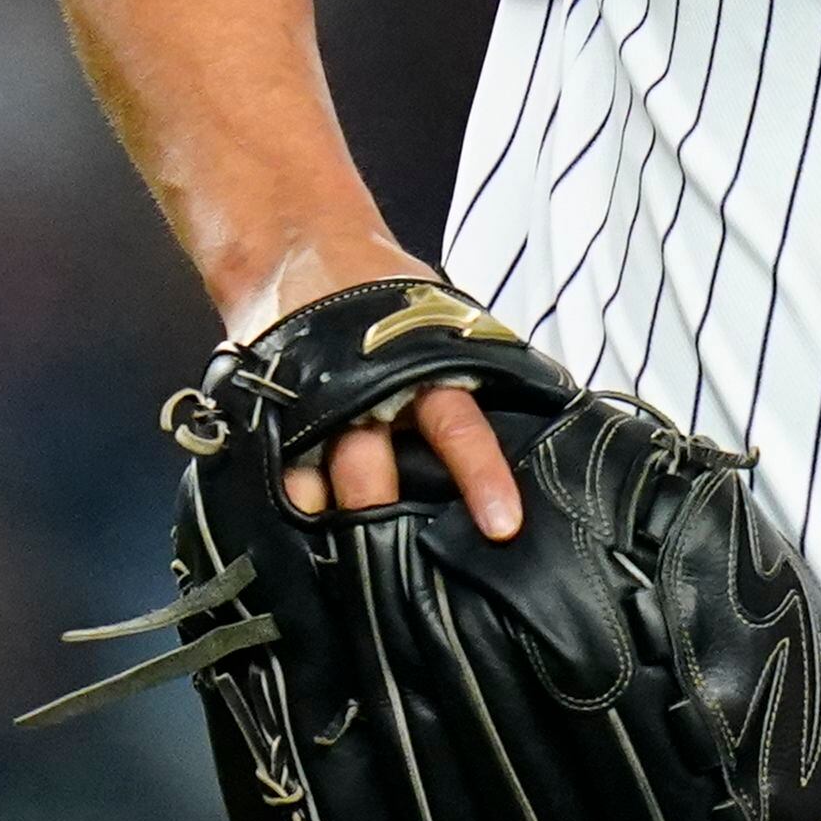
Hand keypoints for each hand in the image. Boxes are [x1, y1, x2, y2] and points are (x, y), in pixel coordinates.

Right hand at [233, 241, 527, 542]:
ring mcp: (314, 409)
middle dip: (381, 522)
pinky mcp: (274, 414)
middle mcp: (367, 396)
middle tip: (395, 572)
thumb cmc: (388, 293)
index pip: (460, 430)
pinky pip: (276, 468)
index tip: (502, 526)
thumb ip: (475, 365)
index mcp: (424, 372)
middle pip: (372, 474)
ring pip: (320, 481)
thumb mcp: (443, 319)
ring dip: (330, 525)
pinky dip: (286, 502)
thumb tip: (546, 407)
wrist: (299, 248)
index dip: (482, 478)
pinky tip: (291, 534)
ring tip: (339, 571)